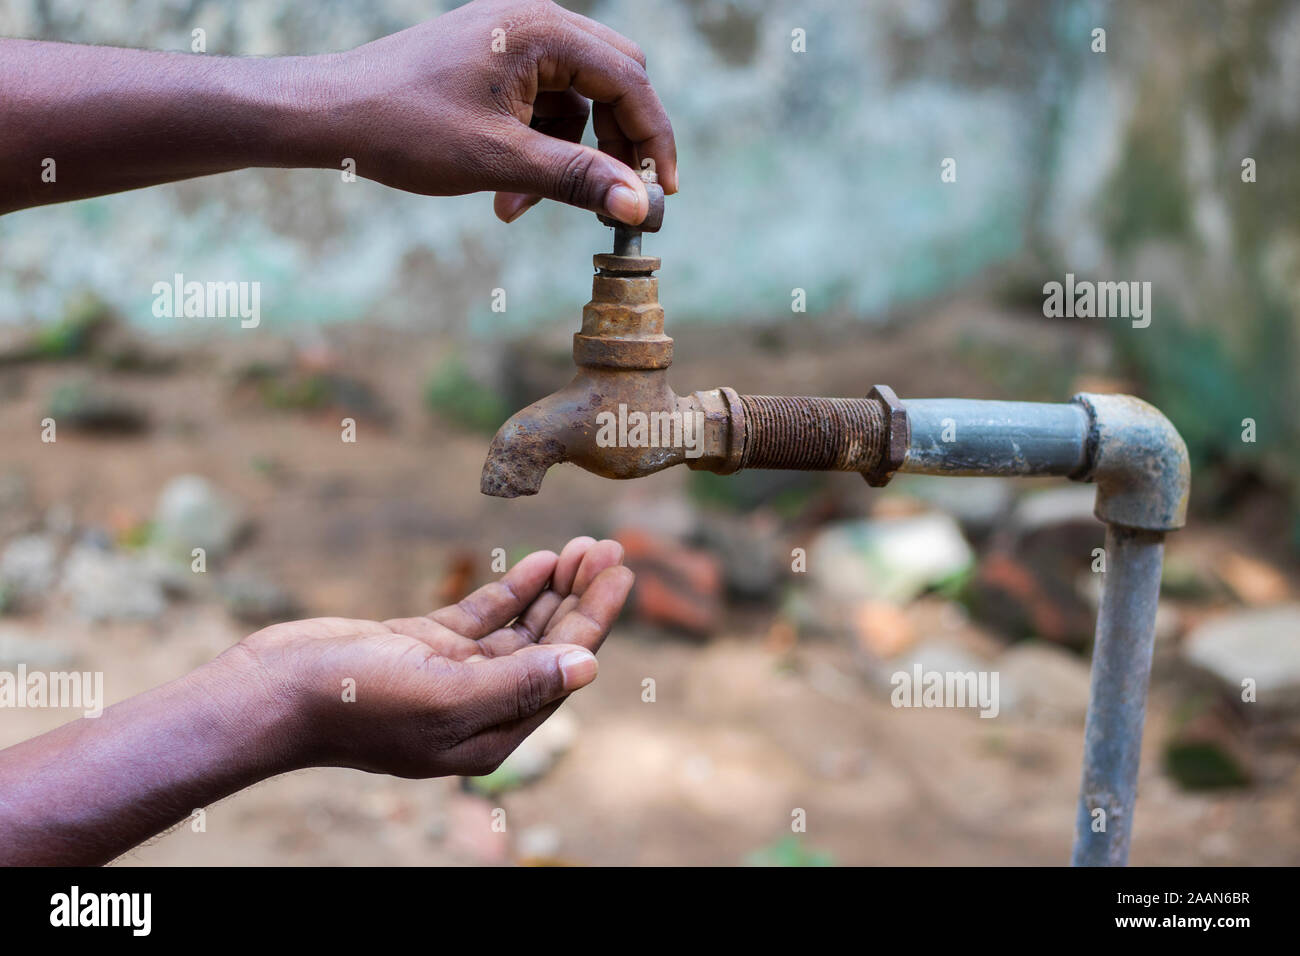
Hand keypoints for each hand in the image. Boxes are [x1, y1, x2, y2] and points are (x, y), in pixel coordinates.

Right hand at [227, 537, 631, 777]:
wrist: (271, 691)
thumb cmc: (353, 703)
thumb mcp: (443, 696)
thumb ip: (518, 683)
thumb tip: (589, 667)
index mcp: (491, 733)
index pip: (561, 669)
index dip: (595, 620)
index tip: (622, 573)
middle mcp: (479, 708)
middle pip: (548, 646)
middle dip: (582, 598)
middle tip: (613, 547)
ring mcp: (452, 675)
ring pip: (521, 628)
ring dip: (554, 588)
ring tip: (585, 546)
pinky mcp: (425, 647)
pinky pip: (485, 617)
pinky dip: (514, 589)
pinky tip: (541, 561)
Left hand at [327, 0, 677, 223]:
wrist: (329, 115)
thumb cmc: (405, 129)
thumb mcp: (499, 161)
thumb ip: (577, 179)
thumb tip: (641, 205)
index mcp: (541, 29)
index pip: (629, 81)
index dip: (652, 140)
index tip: (662, 194)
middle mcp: (533, 21)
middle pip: (614, 81)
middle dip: (615, 145)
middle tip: (614, 196)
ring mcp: (512, 38)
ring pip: (578, 99)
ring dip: (568, 156)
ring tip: (523, 205)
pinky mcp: (493, 61)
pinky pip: (543, 104)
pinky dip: (538, 149)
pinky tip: (507, 191)